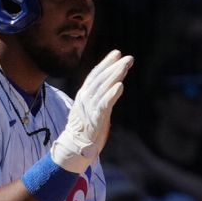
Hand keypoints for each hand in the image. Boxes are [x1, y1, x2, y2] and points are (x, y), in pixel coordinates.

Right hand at [51, 50, 133, 173]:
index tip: (117, 53)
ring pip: (103, 87)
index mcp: (84, 94)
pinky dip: (112, 94)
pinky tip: (120, 85)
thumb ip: (99, 97)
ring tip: (126, 65)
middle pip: (101, 78)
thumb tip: (111, 87)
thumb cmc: (85, 128)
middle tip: (128, 57)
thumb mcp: (91, 108)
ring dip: (115, 75)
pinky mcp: (95, 118)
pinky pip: (104, 104)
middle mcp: (85, 98)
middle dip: (114, 66)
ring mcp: (89, 107)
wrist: (74, 147)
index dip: (106, 63)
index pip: (95, 74)